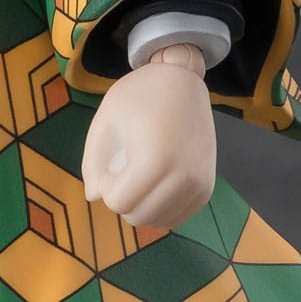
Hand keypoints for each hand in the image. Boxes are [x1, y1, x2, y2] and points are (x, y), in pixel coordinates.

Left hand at [81, 43, 215, 229]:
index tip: (113, 162)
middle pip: (139, 217)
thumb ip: (93, 164)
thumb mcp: (105, 122)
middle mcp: (184, 176)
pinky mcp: (207, 187)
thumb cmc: (139, 96)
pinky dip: (161, 209)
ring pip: (159, 221)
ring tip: (140, 174)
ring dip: (141, 206)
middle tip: (124, 169)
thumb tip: (94, 197)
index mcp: (156, 159)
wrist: (182, 80)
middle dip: (123, 199)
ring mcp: (200, 184)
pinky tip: (155, 185)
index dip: (107, 187)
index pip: (119, 203)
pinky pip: (178, 218)